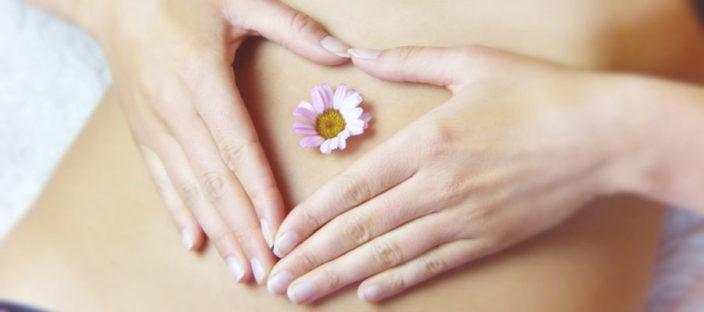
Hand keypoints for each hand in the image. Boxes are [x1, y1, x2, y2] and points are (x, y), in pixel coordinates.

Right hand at [83, 0, 349, 283]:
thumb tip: (342, 54)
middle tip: (267, 268)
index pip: (239, 149)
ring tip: (240, 267)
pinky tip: (196, 241)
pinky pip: (161, 179)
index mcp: (202, 79)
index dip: (261, 193)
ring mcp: (154, 124)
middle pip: (215, 180)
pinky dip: (179, 212)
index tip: (279, 231)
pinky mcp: (142, 131)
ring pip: (190, 188)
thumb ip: (291, 27)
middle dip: (243, 229)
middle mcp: (175, 109)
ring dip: (217, 230)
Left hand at [266, 46, 638, 301]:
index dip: (312, 216)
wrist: (601, 135)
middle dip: (313, 257)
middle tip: (276, 280)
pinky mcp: (488, 238)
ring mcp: (463, 217)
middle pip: (361, 228)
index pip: (354, 188)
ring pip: (390, 254)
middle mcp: (437, 186)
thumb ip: (409, 60)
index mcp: (427, 141)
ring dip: (342, 277)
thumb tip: (360, 54)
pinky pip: (434, 265)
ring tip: (304, 294)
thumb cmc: (536, 92)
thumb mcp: (470, 62)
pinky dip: (398, 281)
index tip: (281, 236)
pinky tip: (368, 294)